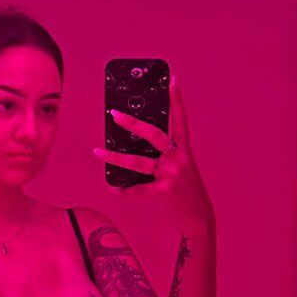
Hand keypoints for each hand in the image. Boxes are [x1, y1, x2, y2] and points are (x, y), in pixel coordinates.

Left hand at [93, 74, 214, 233]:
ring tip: (98, 152)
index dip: (177, 99)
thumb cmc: (185, 191)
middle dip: (132, 123)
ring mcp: (172, 174)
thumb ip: (164, 156)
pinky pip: (137, 190)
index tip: (173, 79)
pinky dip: (123, 190)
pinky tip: (113, 188)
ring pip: (138, 162)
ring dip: (114, 157)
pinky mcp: (164, 192)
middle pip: (153, 135)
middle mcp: (179, 158)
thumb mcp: (180, 168)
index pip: (180, 119)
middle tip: (114, 114)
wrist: (198, 217)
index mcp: (184, 149)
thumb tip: (133, 148)